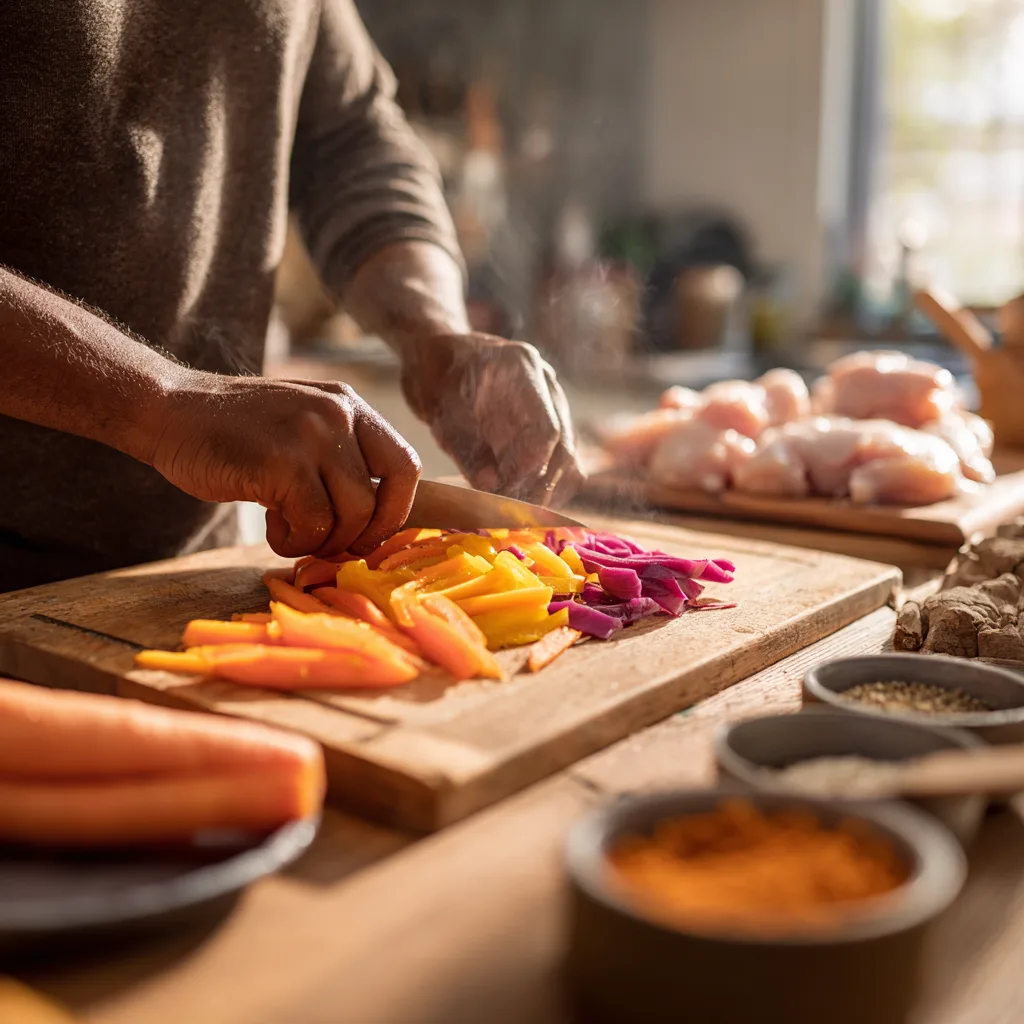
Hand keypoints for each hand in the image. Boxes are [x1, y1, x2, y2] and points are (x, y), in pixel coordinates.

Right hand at [152, 373, 420, 557]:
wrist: (169, 411)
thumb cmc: (237, 434)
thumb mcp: (303, 428)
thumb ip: (340, 459)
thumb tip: (377, 522)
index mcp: (349, 406)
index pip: (406, 466)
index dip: (395, 510)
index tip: (367, 533)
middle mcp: (337, 414)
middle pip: (381, 499)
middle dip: (359, 536)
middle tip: (326, 543)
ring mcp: (310, 435)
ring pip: (351, 516)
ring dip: (322, 541)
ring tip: (289, 531)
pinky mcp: (281, 462)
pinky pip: (313, 524)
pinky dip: (294, 541)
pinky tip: (271, 527)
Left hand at [400, 333, 583, 505]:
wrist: (440, 359)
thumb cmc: (434, 378)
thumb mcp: (439, 413)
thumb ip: (466, 450)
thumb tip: (492, 488)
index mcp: (521, 368)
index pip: (546, 430)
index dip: (529, 471)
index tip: (505, 495)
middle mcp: (547, 383)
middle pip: (563, 448)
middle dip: (539, 488)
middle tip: (510, 515)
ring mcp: (553, 403)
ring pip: (569, 460)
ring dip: (546, 491)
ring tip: (514, 512)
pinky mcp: (551, 423)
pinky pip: (561, 463)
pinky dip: (545, 486)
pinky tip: (520, 500)